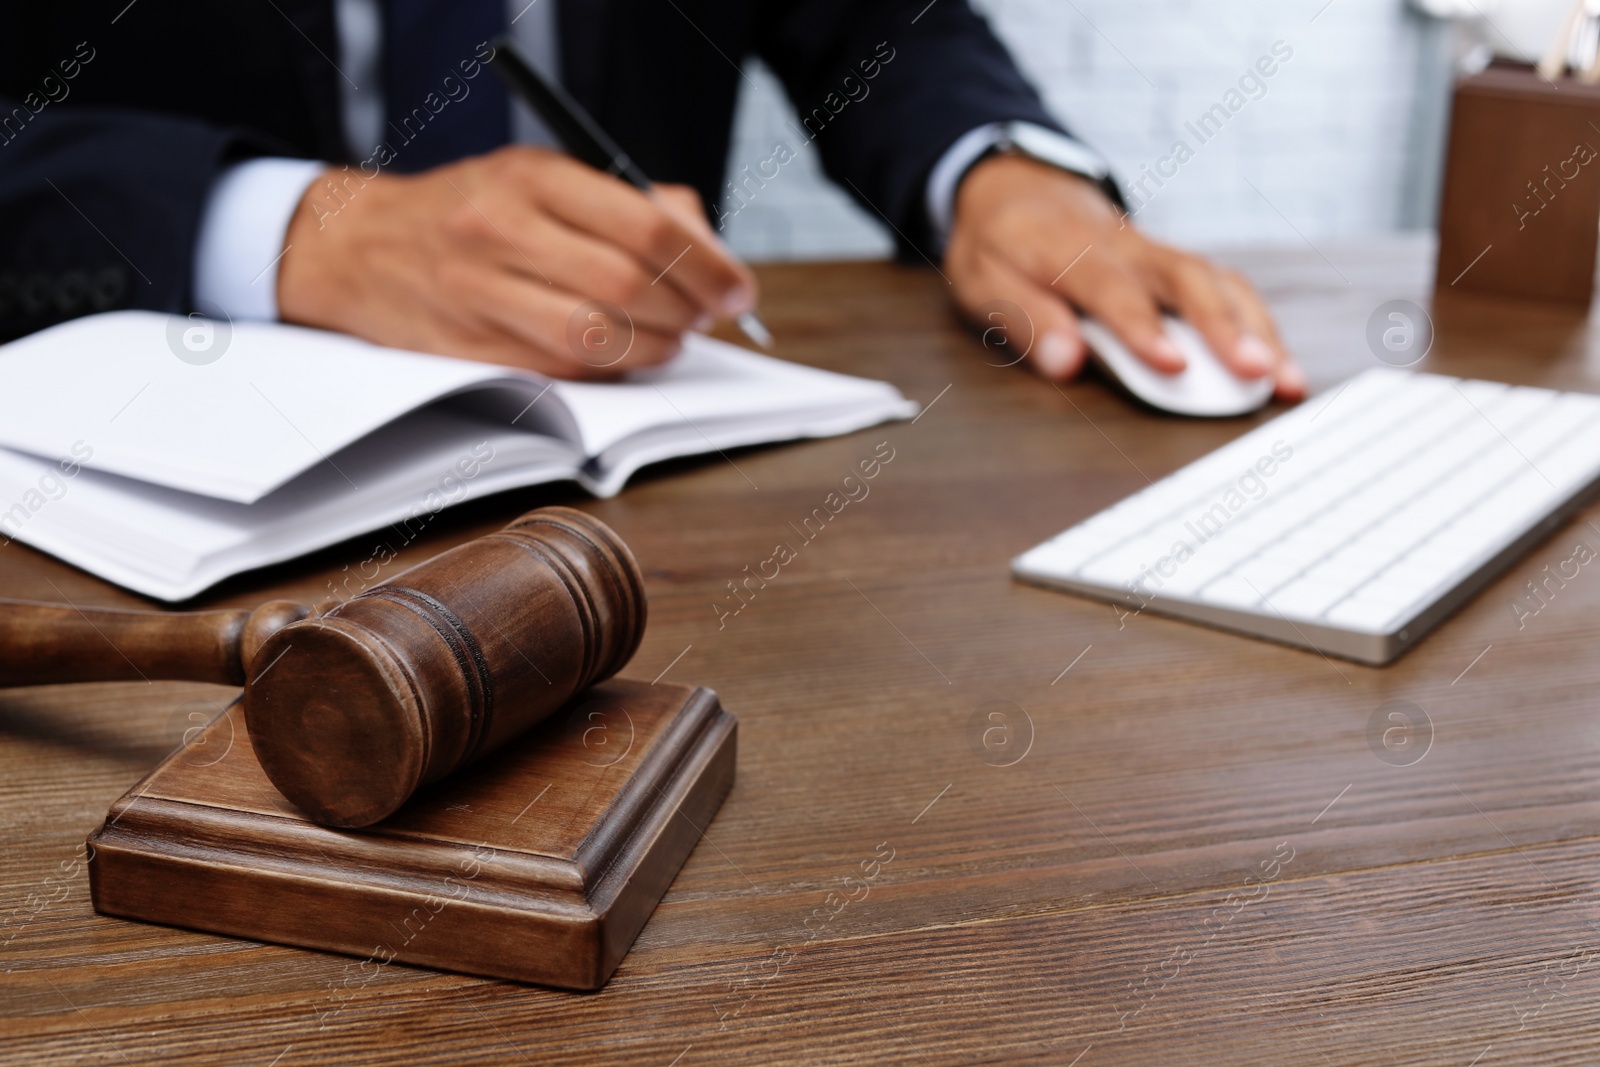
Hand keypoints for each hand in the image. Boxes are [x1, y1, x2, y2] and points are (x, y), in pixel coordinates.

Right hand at [276, 146, 756, 378]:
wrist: (360, 247)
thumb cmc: (474, 211)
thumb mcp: (544, 179)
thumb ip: (634, 206)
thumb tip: (712, 253)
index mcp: (532, 177)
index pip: (645, 226)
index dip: (707, 266)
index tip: (737, 290)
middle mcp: (501, 230)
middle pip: (628, 287)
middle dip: (688, 312)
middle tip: (707, 319)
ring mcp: (480, 293)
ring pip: (598, 338)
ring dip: (655, 349)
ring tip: (670, 340)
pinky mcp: (468, 349)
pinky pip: (563, 371)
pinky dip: (610, 369)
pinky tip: (623, 355)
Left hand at [944, 154, 1305, 399]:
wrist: (1019, 190)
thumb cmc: (998, 246)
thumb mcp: (982, 281)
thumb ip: (1024, 319)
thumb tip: (1066, 362)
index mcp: (1067, 250)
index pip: (1112, 288)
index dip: (1143, 327)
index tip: (1175, 364)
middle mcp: (1125, 247)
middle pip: (1185, 279)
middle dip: (1226, 327)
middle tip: (1258, 373)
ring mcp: (1157, 252)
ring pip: (1217, 280)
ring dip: (1256, 329)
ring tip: (1285, 379)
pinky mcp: (1175, 263)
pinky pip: (1224, 285)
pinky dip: (1256, 321)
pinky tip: (1279, 360)